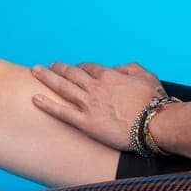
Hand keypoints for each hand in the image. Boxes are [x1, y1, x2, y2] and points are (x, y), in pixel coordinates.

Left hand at [29, 60, 164, 150]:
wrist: (155, 124)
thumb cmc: (154, 102)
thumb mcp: (146, 76)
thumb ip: (130, 68)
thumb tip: (118, 68)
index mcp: (109, 76)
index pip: (89, 68)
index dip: (80, 67)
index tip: (74, 69)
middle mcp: (96, 87)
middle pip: (71, 73)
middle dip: (58, 68)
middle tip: (48, 66)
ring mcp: (89, 105)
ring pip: (63, 87)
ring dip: (47, 77)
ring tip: (36, 71)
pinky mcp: (86, 123)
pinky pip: (62, 112)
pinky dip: (47, 105)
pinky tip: (35, 99)